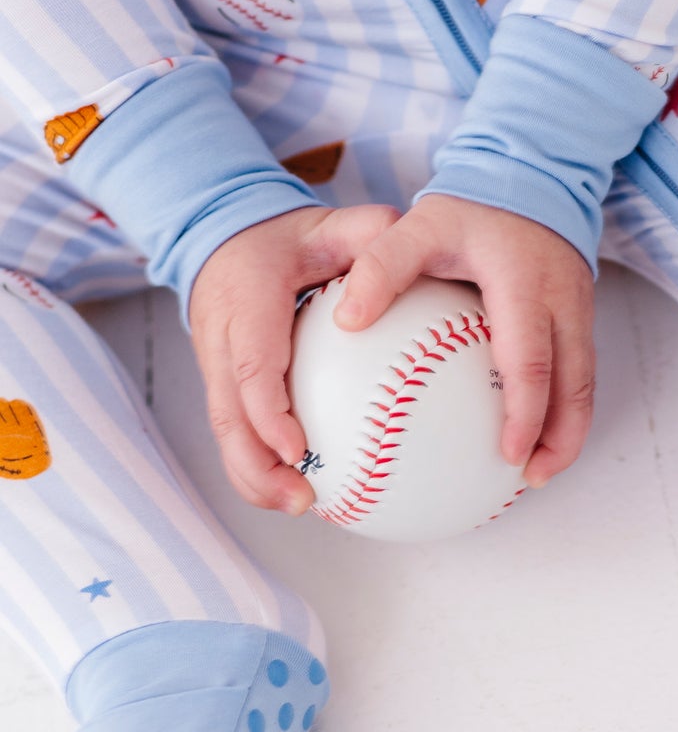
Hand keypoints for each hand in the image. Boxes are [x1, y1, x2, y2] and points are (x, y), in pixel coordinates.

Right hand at [191, 203, 399, 513]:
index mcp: (244, 301)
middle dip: (257, 465)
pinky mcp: (219, 381)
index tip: (296, 450)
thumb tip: (409, 242)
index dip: (267, 411)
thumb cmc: (287, 236)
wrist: (221, 235)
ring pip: (223, 430)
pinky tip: (296, 492)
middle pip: (227, 413)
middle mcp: (219, 337)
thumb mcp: (327, 223)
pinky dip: (256, 465)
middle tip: (301, 500)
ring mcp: (213, 363)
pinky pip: (232, 429)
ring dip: (253, 476)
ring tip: (299, 508)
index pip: (252, 364)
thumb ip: (366, 231)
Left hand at [335, 195, 594, 486]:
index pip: (529, 360)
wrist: (531, 177)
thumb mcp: (419, 226)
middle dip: (558, 438)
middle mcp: (564, 302)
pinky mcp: (583, 315)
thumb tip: (345, 320)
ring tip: (538, 471)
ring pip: (585, 384)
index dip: (524, 411)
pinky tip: (537, 434)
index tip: (507, 452)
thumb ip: (382, 267)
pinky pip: (579, 370)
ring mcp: (580, 310)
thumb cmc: (469, 210)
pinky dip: (565, 408)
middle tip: (530, 479)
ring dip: (568, 431)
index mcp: (525, 286)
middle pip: (573, 385)